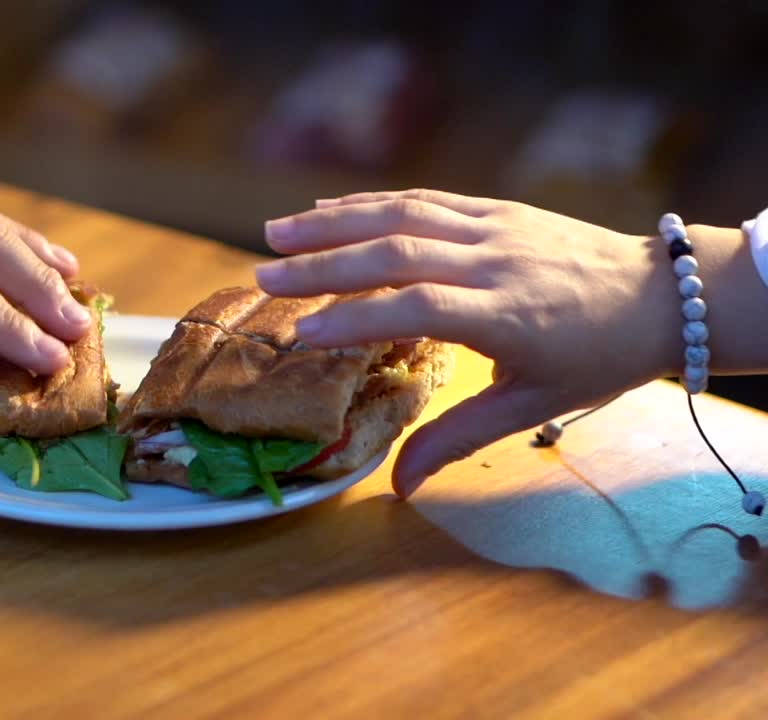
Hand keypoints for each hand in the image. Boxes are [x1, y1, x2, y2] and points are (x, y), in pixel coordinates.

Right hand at [255, 189, 686, 496]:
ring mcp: (495, 227)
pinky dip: (371, 202)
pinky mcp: (496, 208)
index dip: (357, 318)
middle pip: (396, 252)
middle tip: (264, 277)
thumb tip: (400, 486)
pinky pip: (425, 199)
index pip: (418, 307)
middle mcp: (496, 262)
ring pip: (403, 214)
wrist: (662, 295)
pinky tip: (328, 209)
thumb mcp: (533, 406)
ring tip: (275, 231)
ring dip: (334, 221)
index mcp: (507, 315)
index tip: (303, 334)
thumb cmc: (598, 358)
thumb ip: (459, 437)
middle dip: (323, 263)